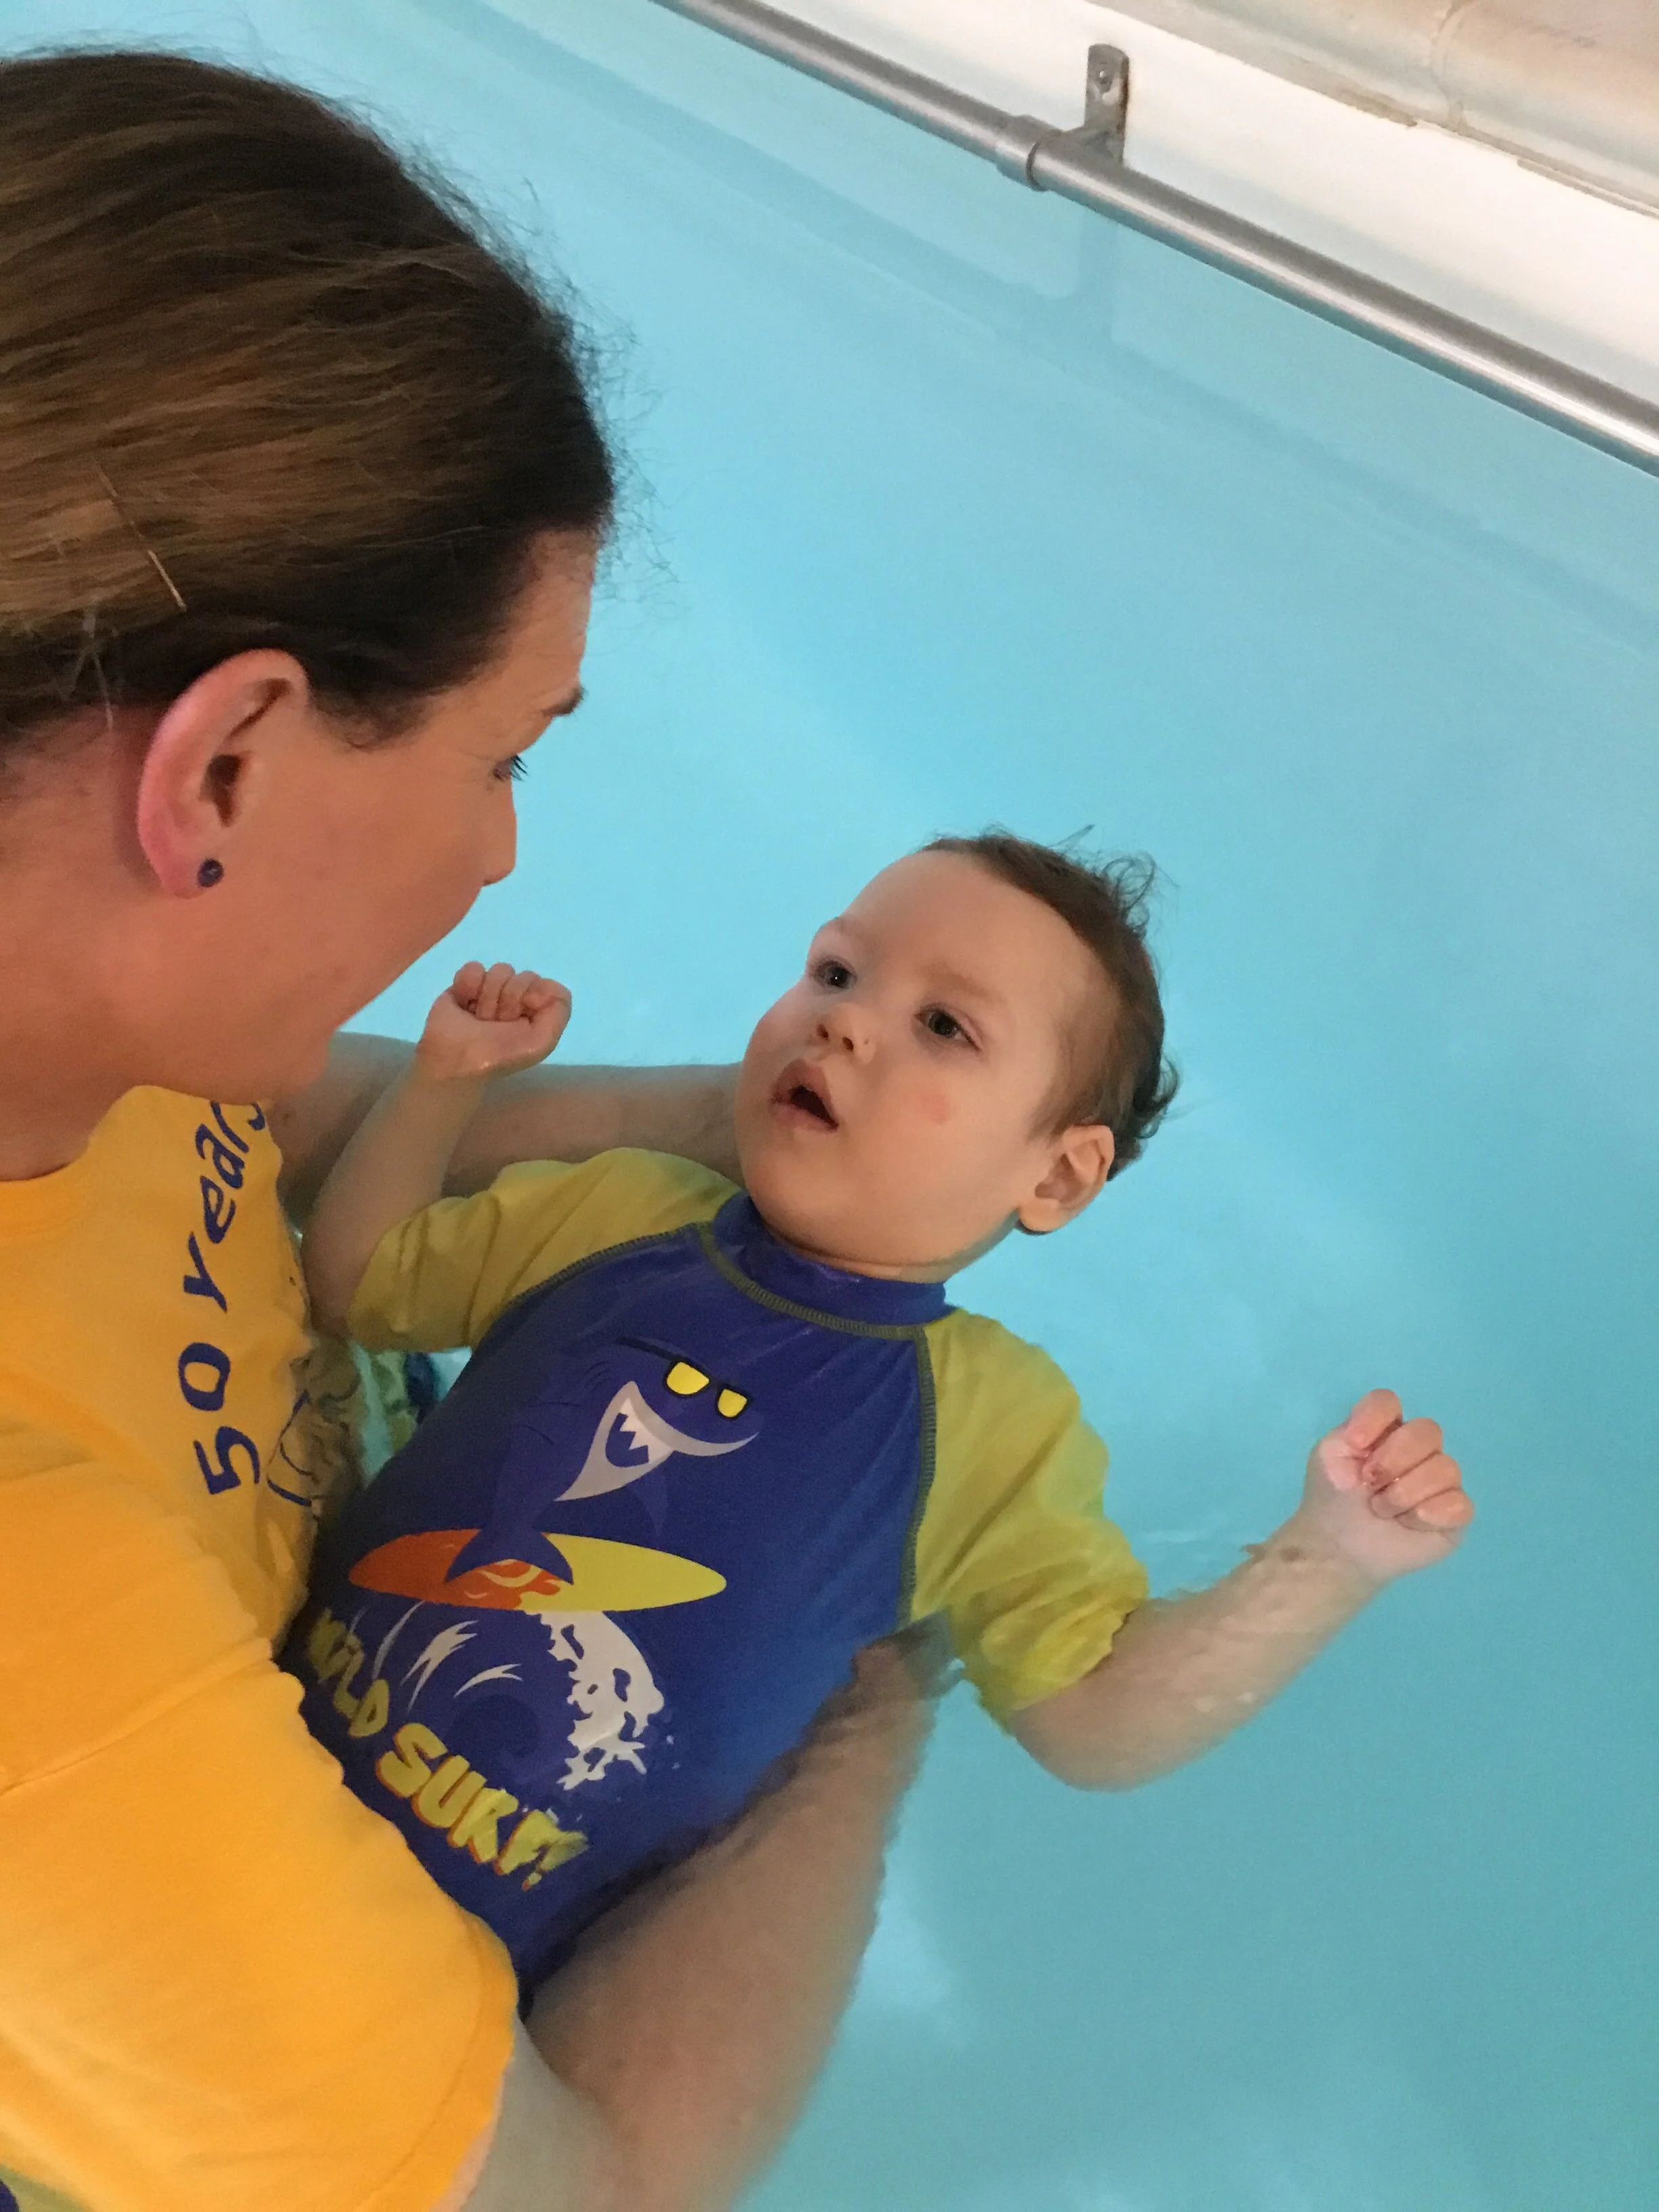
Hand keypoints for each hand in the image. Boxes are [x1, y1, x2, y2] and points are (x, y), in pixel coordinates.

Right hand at [414, 961, 571, 1083]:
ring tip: (479, 1018)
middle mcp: (516, 1000)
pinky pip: (474, 967)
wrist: (453, 1059)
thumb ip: (559, 1012)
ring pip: (501, 970)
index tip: (521, 1015)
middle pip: (524, 976)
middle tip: (496, 1023)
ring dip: (488, 997)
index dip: (534, 997)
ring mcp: (491, 990)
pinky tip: (464, 1003)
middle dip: (510, 1000)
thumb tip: (545, 984)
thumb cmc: (498, 1055)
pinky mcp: (466, 984)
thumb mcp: (541, 1042)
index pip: (547, 985)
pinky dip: (468, 985)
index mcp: (536, 1013)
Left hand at [1295, 1388, 1472, 1584]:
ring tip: (1383, 1510)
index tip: (1354, 1445)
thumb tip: (1372, 1438)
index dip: (1373, 1420)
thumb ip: (1349, 1431)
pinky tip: (1408, 1523)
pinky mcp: (1455, 1513)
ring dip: (1404, 1494)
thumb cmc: (1334, 1498)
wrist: (1338, 1546)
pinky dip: (1428, 1515)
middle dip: (1393, 1460)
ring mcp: (1442, 1480)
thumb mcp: (1328, 1456)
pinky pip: (1459, 1504)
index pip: (1389, 1401)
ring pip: (1446, 1468)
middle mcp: (1419, 1449)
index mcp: (1387, 1430)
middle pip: (1427, 1430)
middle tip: (1370, 1485)